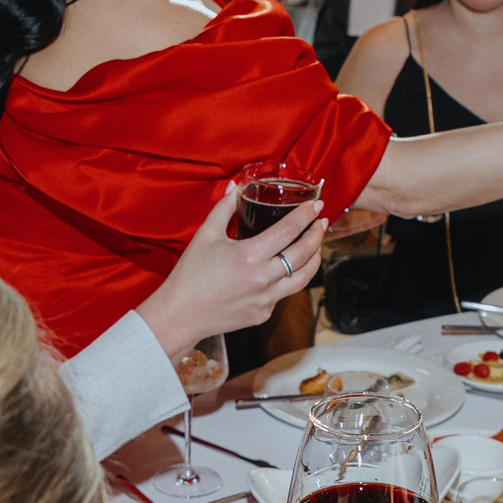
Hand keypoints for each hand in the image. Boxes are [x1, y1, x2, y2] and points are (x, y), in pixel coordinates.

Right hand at [133, 183, 325, 357]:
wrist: (181, 314)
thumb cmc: (190, 274)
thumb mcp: (206, 235)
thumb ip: (224, 209)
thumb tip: (236, 188)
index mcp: (250, 255)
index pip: (289, 231)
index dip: (306, 215)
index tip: (316, 205)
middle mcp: (263, 279)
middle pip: (303, 254)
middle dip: (317, 235)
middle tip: (322, 222)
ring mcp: (266, 300)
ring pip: (303, 278)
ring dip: (314, 259)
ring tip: (316, 246)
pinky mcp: (264, 314)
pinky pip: (284, 293)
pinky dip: (290, 279)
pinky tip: (288, 270)